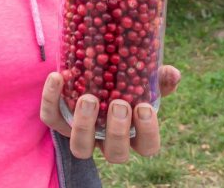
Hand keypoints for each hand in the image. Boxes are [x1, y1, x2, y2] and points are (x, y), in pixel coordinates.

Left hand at [39, 65, 180, 162]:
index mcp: (133, 132)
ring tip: (88, 98)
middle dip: (118, 132)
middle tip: (118, 104)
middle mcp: (107, 140)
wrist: (88, 70)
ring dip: (84, 125)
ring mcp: (82, 134)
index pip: (148, 146)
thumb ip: (157, 77)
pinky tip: (57, 77)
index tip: (144, 107)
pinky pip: (51, 118)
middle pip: (116, 154)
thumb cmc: (121, 81)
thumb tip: (172, 73)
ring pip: (80, 148)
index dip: (148, 132)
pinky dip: (51, 99)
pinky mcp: (59, 121)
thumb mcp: (142, 78)